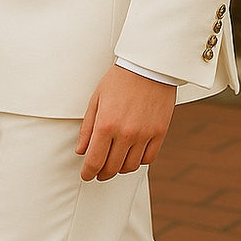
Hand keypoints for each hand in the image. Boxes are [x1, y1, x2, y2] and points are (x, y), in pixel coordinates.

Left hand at [75, 64, 175, 181]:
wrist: (147, 65)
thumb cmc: (119, 79)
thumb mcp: (96, 99)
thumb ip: (88, 128)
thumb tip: (81, 151)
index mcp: (106, 125)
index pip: (94, 161)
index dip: (88, 172)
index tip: (86, 174)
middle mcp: (125, 133)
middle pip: (112, 168)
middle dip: (102, 173)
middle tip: (98, 171)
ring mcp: (144, 134)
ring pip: (130, 166)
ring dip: (120, 167)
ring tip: (115, 160)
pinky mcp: (159, 132)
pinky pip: (148, 158)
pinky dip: (138, 160)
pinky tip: (132, 153)